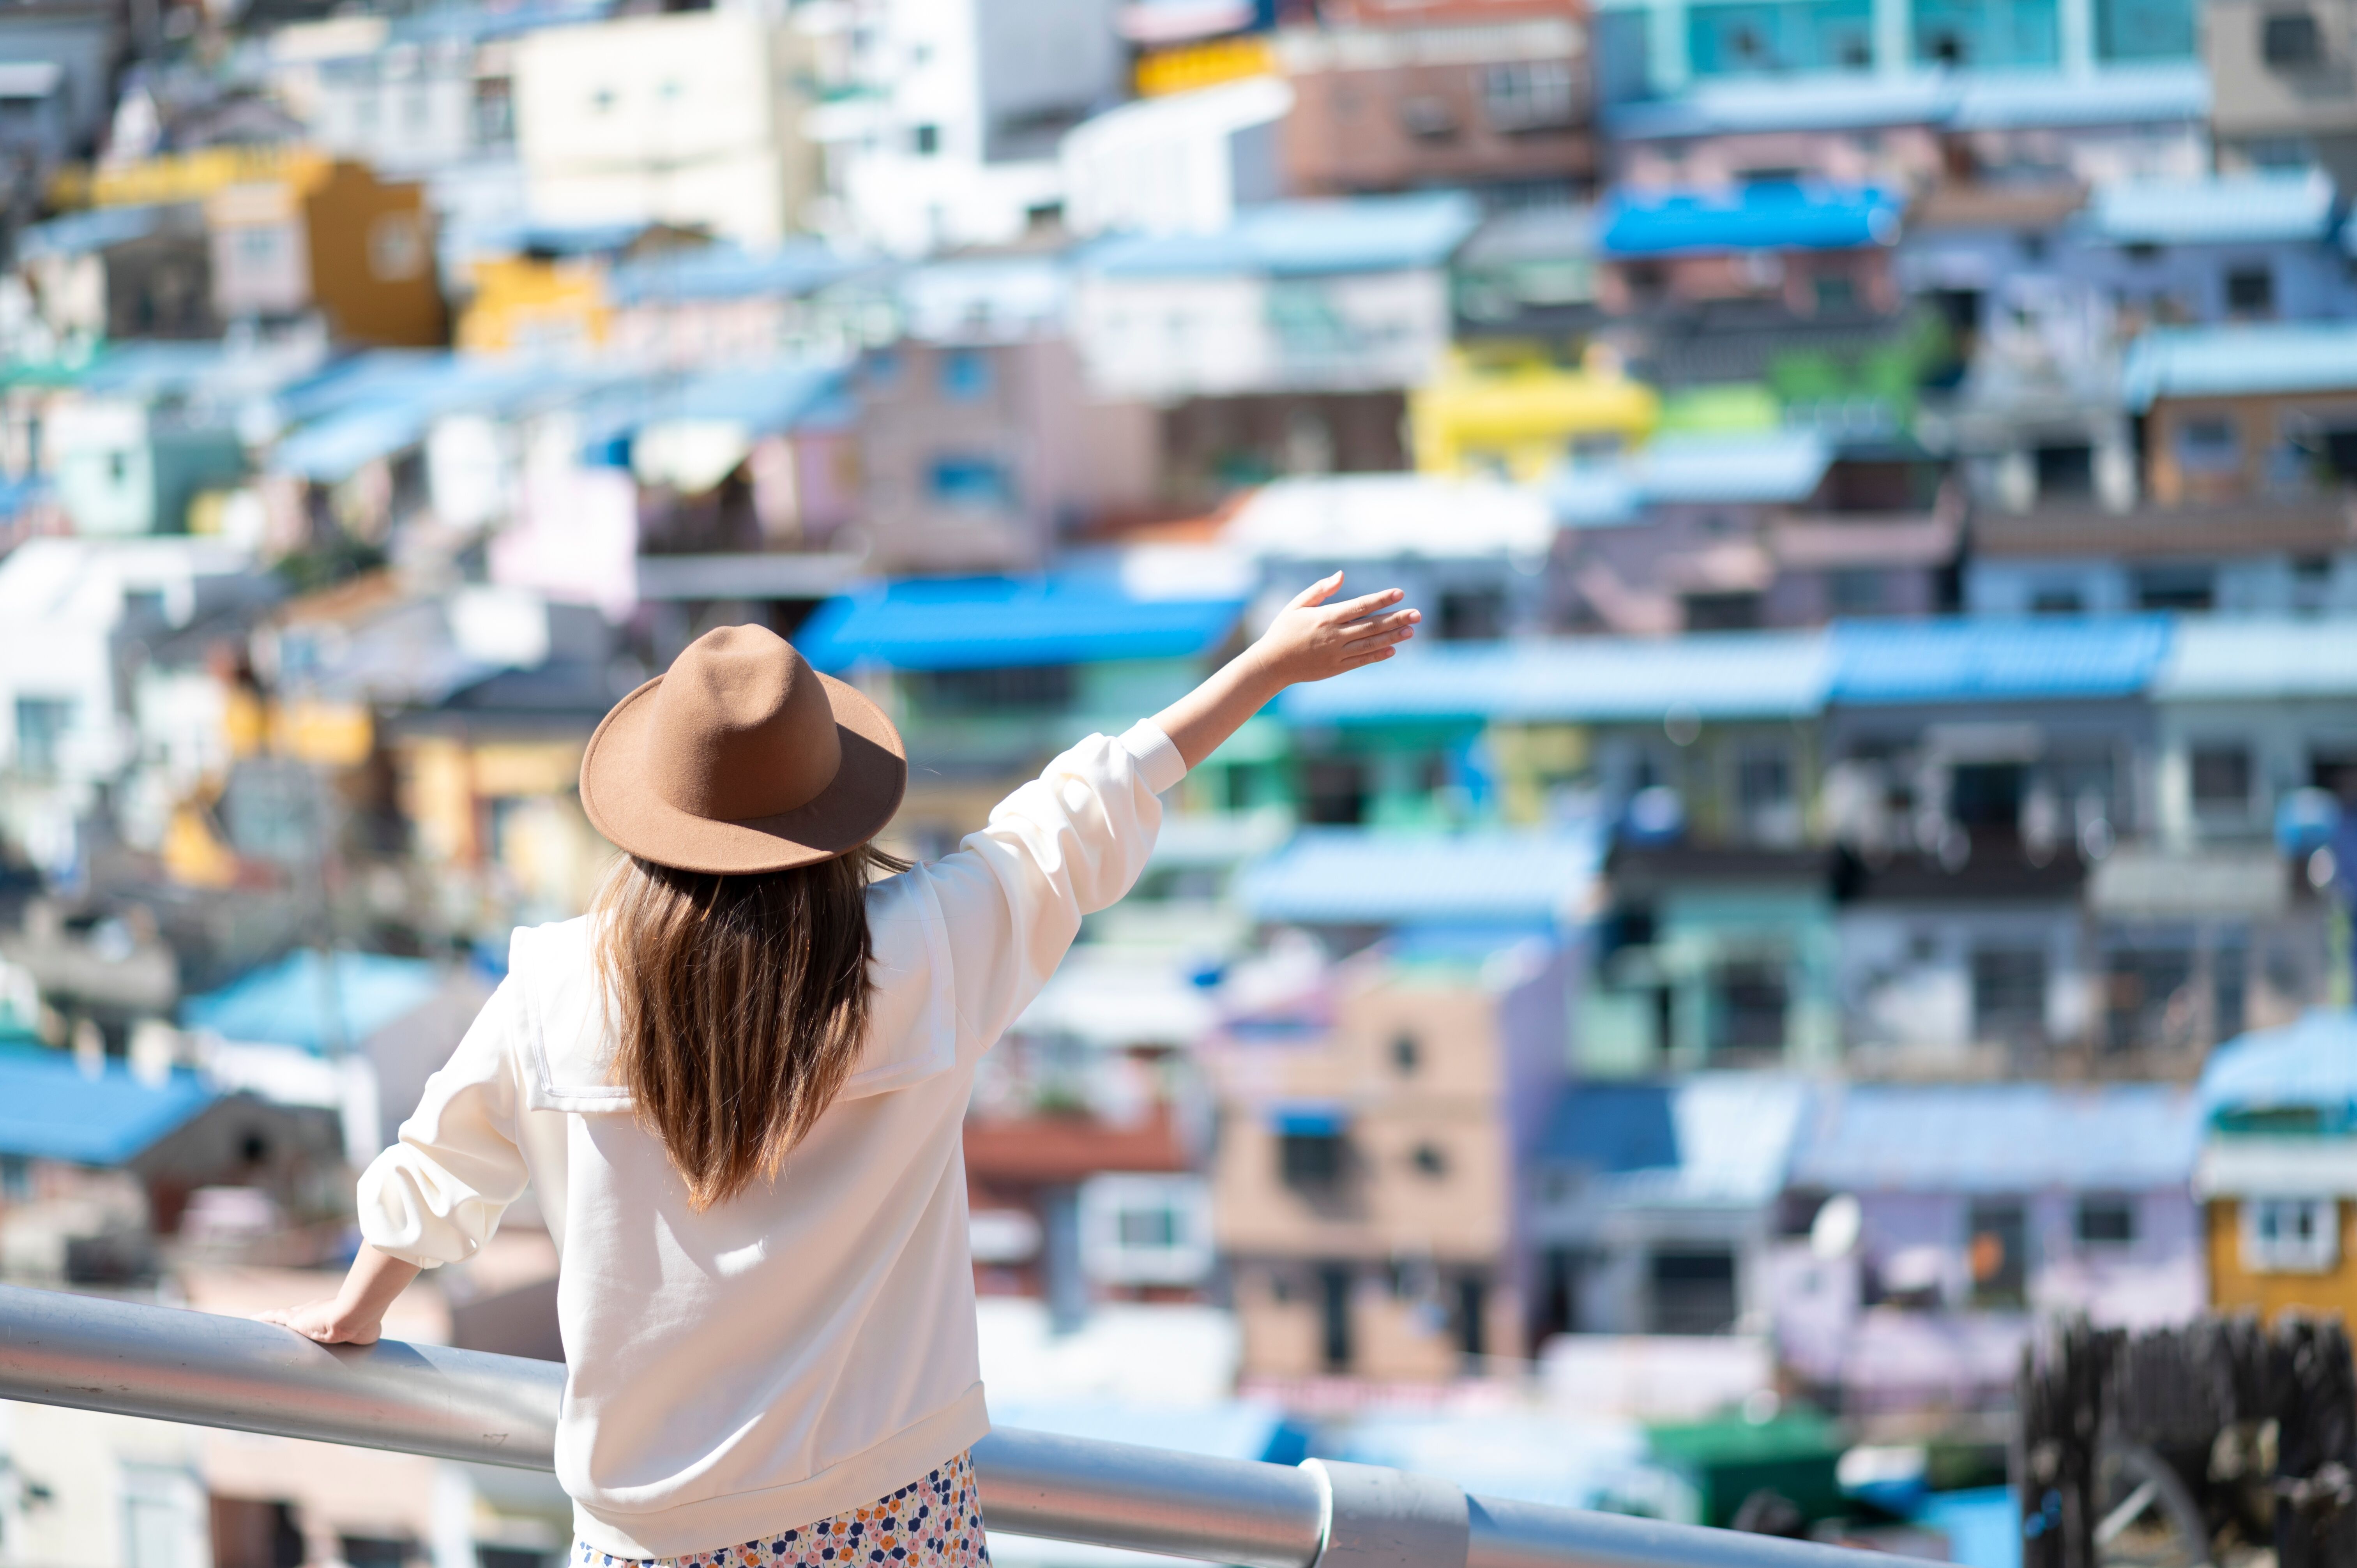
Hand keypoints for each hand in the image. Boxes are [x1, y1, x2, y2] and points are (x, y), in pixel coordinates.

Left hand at [257, 1297, 383, 1344]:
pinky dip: (263, 1319)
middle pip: (299, 1315)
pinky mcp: (294, 1319)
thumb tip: (372, 1355)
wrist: (355, 1315)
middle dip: (291, 1321)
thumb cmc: (364, 1324)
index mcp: (331, 1316)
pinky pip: (273, 1317)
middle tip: (284, 1329)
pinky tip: (251, 1321)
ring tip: (260, 1329)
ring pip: (284, 1317)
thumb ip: (363, 1340)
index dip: (311, 1322)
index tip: (309, 1327)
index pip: (317, 1318)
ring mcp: (305, 1315)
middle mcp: (316, 1312)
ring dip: (273, 1323)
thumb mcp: (365, 1335)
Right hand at [1247, 573, 1418, 688]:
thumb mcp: (1297, 605)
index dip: (1381, 599)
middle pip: (1371, 625)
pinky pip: (1361, 660)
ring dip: (1392, 637)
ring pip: (1370, 644)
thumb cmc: (1283, 630)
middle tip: (1417, 614)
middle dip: (1396, 619)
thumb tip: (1341, 575)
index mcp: (1325, 618)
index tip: (1399, 594)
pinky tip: (1392, 649)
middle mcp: (1334, 636)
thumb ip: (1320, 590)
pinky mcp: (1336, 668)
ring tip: (1410, 630)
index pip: (1360, 606)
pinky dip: (1377, 655)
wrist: (1271, 664)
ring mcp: (1336, 654)